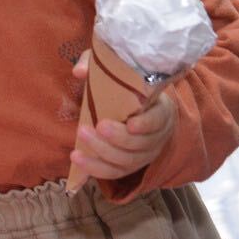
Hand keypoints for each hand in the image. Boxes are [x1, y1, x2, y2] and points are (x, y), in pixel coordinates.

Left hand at [69, 49, 176, 181]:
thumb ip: (97, 66)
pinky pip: (114, 173)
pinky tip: (78, 158)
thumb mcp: (115, 71)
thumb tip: (79, 72)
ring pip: (127, 161)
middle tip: (98, 126)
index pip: (158, 120)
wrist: (136, 107)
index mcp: (160, 111)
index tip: (130, 123)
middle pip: (141, 144)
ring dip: (103, 152)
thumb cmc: (126, 88)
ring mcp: (144, 154)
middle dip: (118, 138)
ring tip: (81, 138)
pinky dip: (96, 168)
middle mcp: (157, 136)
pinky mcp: (129, 165)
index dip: (146, 124)